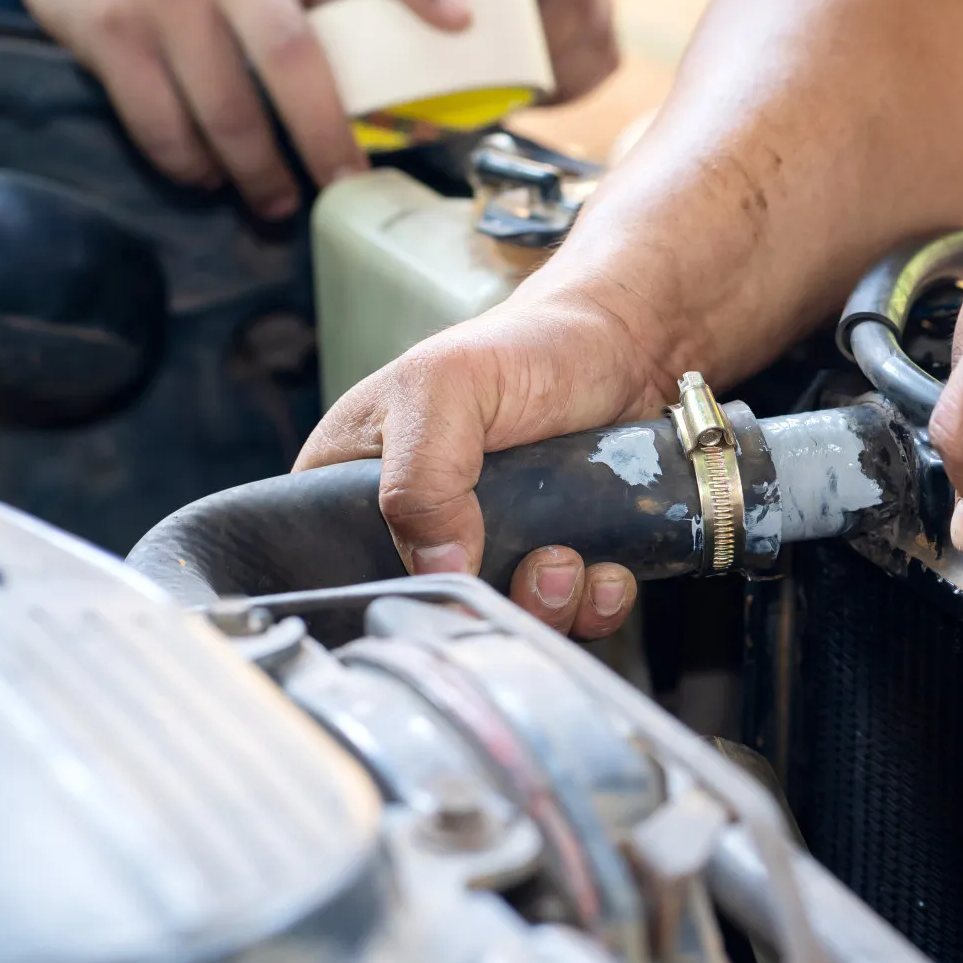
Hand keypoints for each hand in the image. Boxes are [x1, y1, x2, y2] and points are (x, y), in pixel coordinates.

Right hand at [14, 0, 469, 217]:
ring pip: (227, 108)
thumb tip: (399, 87)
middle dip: (326, 138)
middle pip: (294, 60)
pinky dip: (191, 164)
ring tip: (277, 202)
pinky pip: (160, 121)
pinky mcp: (111, 28)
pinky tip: (208, 177)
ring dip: (258, 172)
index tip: (461, 24)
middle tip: (346, 186)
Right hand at [296, 277, 676, 637]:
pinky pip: (566, 617)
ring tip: (566, 556)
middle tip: (530, 563)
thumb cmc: (520, 349)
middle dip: (489, 605)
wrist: (624, 343)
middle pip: (432, 608)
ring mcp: (484, 546)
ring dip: (547, 605)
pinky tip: (605, 567)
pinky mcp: (548, 561)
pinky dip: (592, 605)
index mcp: (350, 483)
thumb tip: (439, 572)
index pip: (339, 570)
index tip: (452, 584)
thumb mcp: (443, 389)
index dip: (393, 592)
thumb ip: (420, 479)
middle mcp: (414, 524)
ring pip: (502, 619)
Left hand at [356, 0, 617, 101]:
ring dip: (556, 73)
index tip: (461, 50)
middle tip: (489, 89)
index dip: (496, 14)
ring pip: (597, 25)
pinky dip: (573, 81)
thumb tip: (423, 59)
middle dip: (532, 52)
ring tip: (512, 97)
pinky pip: (604, 48)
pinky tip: (534, 92)